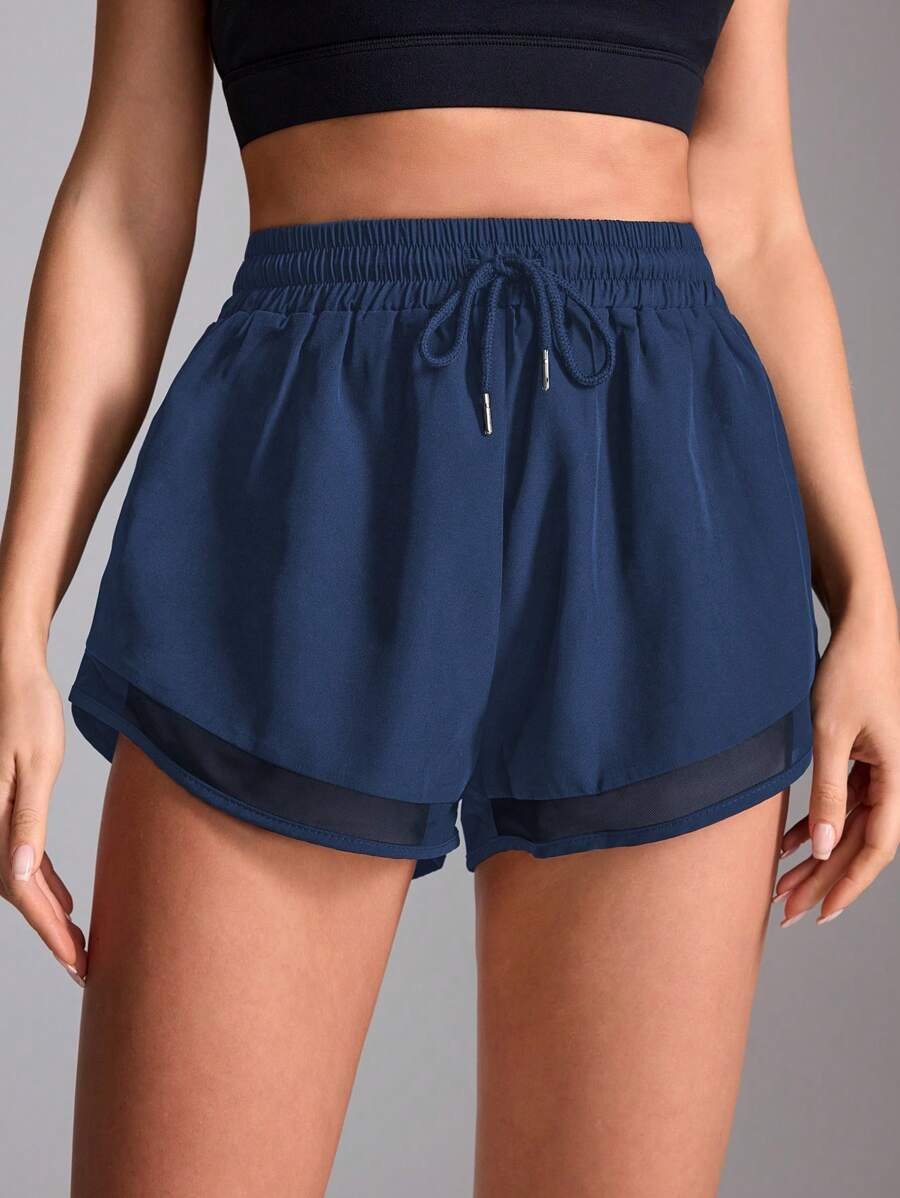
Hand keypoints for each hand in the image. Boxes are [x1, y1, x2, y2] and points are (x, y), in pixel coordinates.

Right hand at [0, 657, 86, 983]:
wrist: (13, 675)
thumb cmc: (27, 713)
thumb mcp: (35, 767)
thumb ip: (27, 823)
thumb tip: (21, 876)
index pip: (22, 889)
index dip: (49, 929)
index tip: (75, 960)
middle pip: (19, 891)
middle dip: (51, 930)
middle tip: (85, 964)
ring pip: (20, 879)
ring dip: (48, 910)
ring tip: (80, 941)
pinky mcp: (7, 807)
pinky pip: (23, 857)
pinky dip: (44, 882)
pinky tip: (65, 899)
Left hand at [774, 611, 899, 926]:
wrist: (860, 628)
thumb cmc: (849, 672)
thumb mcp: (829, 733)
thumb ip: (827, 791)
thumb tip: (824, 847)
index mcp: (897, 776)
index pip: (876, 847)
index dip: (849, 883)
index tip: (821, 912)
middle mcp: (893, 778)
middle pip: (859, 843)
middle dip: (823, 879)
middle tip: (788, 910)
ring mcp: (878, 768)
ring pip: (849, 826)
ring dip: (817, 856)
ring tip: (782, 885)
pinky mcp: (861, 757)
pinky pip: (842, 802)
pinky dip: (816, 824)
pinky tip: (789, 845)